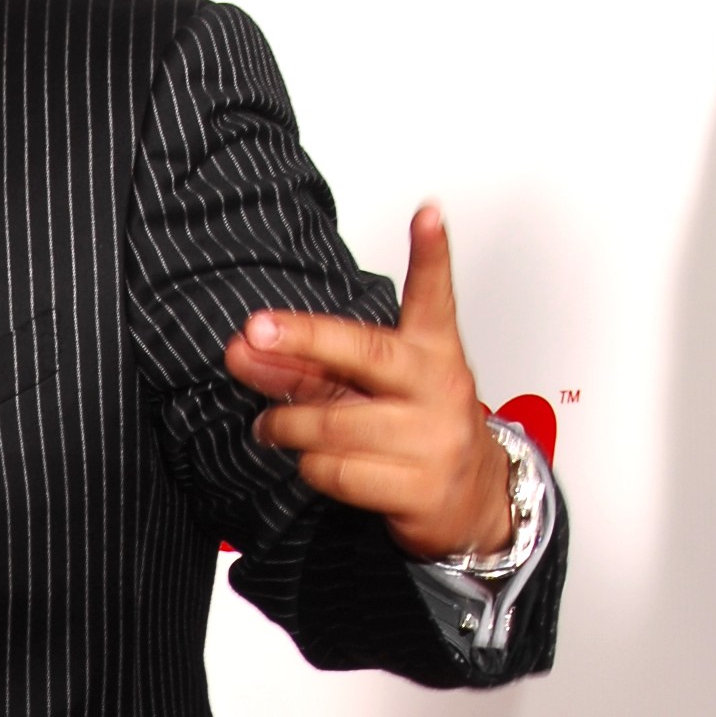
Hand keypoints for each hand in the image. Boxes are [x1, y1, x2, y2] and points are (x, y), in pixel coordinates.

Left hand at [225, 204, 511, 560]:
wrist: (469, 500)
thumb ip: (313, 364)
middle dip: (303, 341)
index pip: (433, 298)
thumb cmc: (415, 431)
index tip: (426, 216)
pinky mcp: (420, 488)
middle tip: (254, 334)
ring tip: (270, 426)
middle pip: (366, 354)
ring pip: (335, 424)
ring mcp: (433, 439)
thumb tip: (246, 349)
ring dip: (287, 425)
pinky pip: (339, 472)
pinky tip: (311, 462)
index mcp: (433, 352)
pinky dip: (312, 468)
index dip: (432, 256)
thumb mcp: (375, 387)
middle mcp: (438, 388)